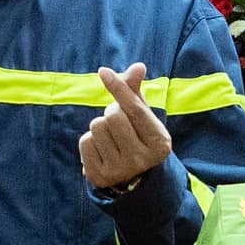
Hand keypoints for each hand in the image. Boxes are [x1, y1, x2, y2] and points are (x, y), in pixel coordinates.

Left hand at [80, 63, 171, 189]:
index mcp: (159, 143)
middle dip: (112, 112)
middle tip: (120, 123)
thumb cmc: (138, 137)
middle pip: (112, 116)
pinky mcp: (99, 177)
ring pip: (96, 127)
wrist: (133, 178)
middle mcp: (141, 159)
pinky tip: (102, 150)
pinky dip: (90, 141)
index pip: (135, 110)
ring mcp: (119, 170)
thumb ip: (136, 91)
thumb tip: (138, 66)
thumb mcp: (143, 116)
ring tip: (111, 138)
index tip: (103, 72)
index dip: (119, 88)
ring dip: (100, 126)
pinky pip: (85, 142)